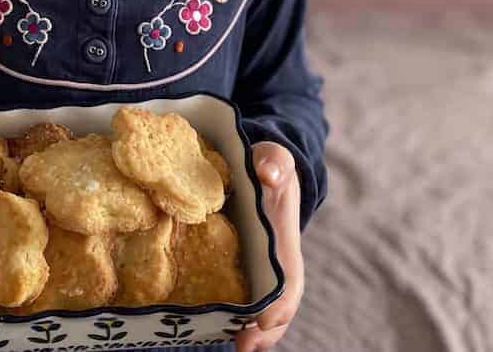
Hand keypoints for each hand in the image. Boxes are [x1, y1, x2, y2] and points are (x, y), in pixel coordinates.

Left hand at [235, 141, 302, 351]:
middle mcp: (272, 266)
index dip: (279, 305)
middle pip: (274, 308)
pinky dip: (223, 315)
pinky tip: (204, 328)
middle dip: (263, 330)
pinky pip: (231, 297)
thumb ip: (275, 161)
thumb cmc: (266, 168)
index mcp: (284, 244)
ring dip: (244, 330)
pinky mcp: (232, 270)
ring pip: (253, 310)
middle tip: (243, 344)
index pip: (288, 282)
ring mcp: (253, 272)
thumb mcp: (274, 159)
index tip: (263, 320)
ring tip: (227, 343)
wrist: (256, 169)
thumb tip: (268, 173)